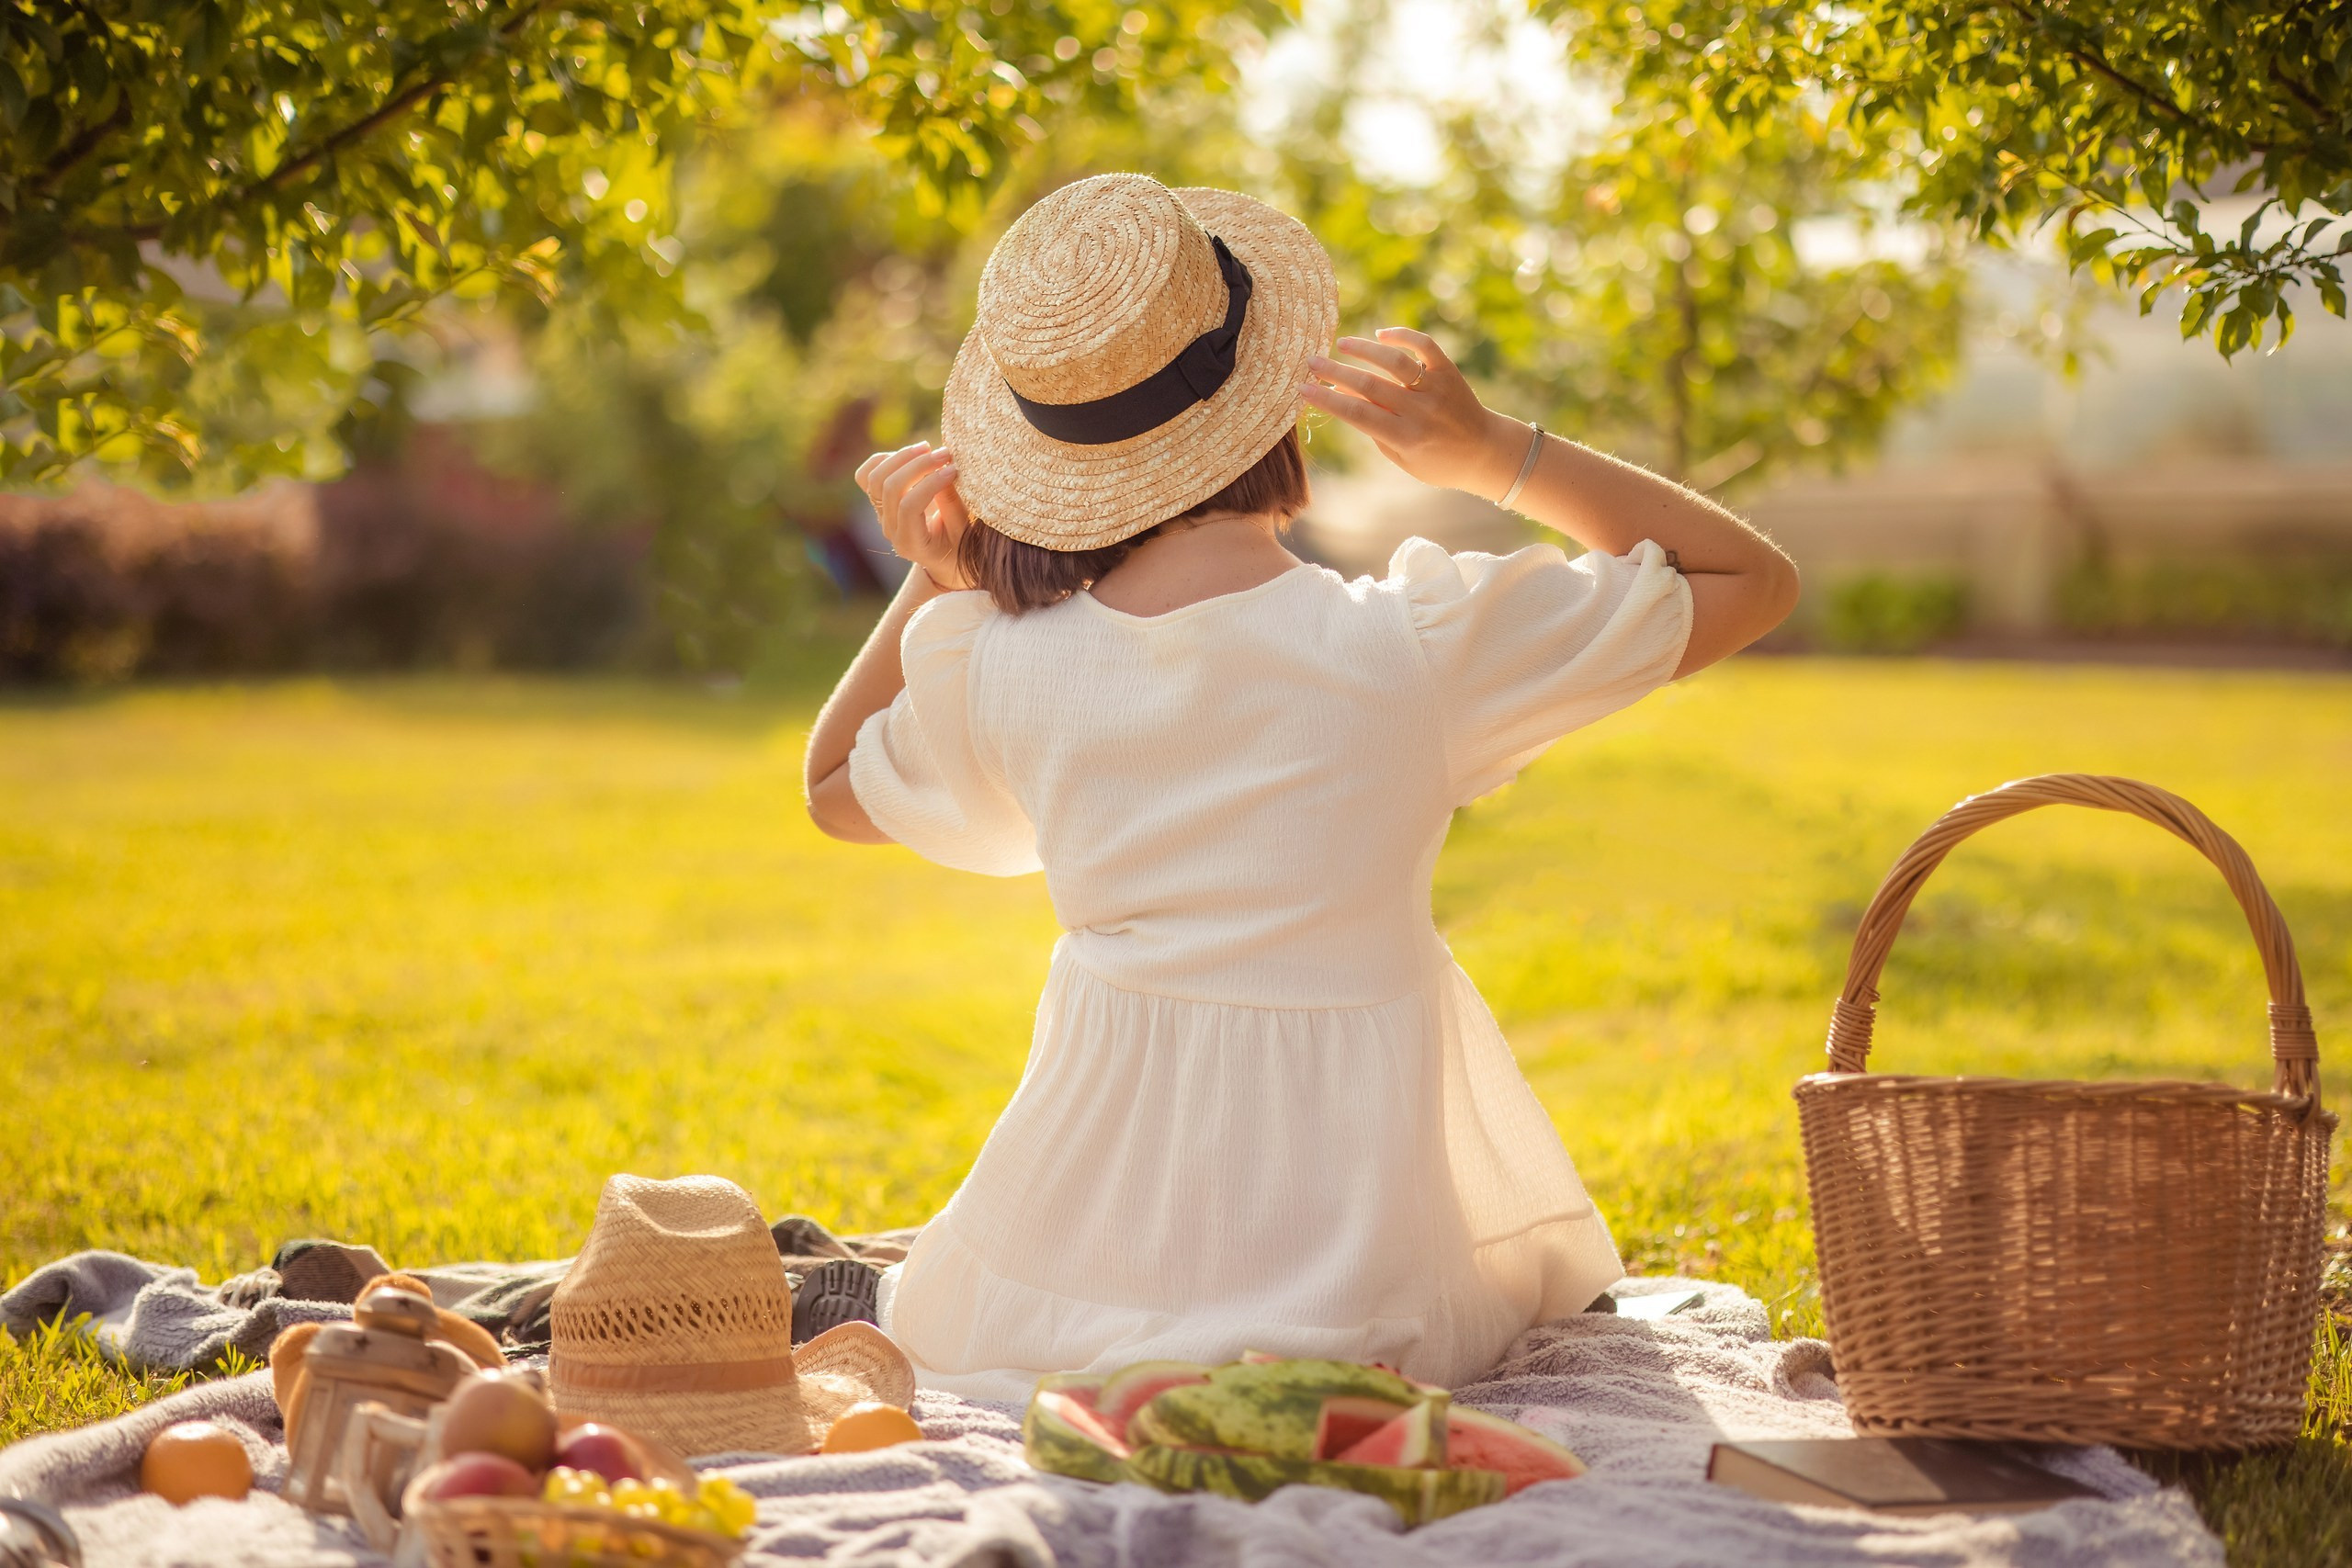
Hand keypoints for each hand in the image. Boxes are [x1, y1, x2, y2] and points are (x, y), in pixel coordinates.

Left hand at [855, 441, 971, 589]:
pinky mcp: (879, 501)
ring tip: (927, 448)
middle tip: (945, 454)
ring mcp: (881, 515)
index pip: (909, 507)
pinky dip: (884, 459)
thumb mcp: (963, 531)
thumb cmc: (959, 546)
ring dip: (901, 457)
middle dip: (917, 465)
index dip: (931, 483)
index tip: (954, 470)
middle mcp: (890, 529)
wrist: (943, 559)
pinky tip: (909, 455)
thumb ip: (952, 504)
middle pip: (889, 487)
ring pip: (874, 478)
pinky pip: (866, 476)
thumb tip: (944, 469)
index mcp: (911, 542)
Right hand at [1298, 329, 1526, 498]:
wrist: (1486, 452)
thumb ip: (1373, 428)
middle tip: (1310, 361)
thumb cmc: (1436, 461)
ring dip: (1365, 350)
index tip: (1302, 389)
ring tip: (1341, 344)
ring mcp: (1436, 389)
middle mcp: (1421, 412)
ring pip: (1395, 362)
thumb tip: (1342, 394)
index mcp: (1406, 438)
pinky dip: (1403, 335)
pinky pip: (1425, 346)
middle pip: (1370, 385)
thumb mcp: (1401, 457)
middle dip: (1335, 372)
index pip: (1357, 414)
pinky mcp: (1449, 372)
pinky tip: (1381, 335)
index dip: (1326, 400)